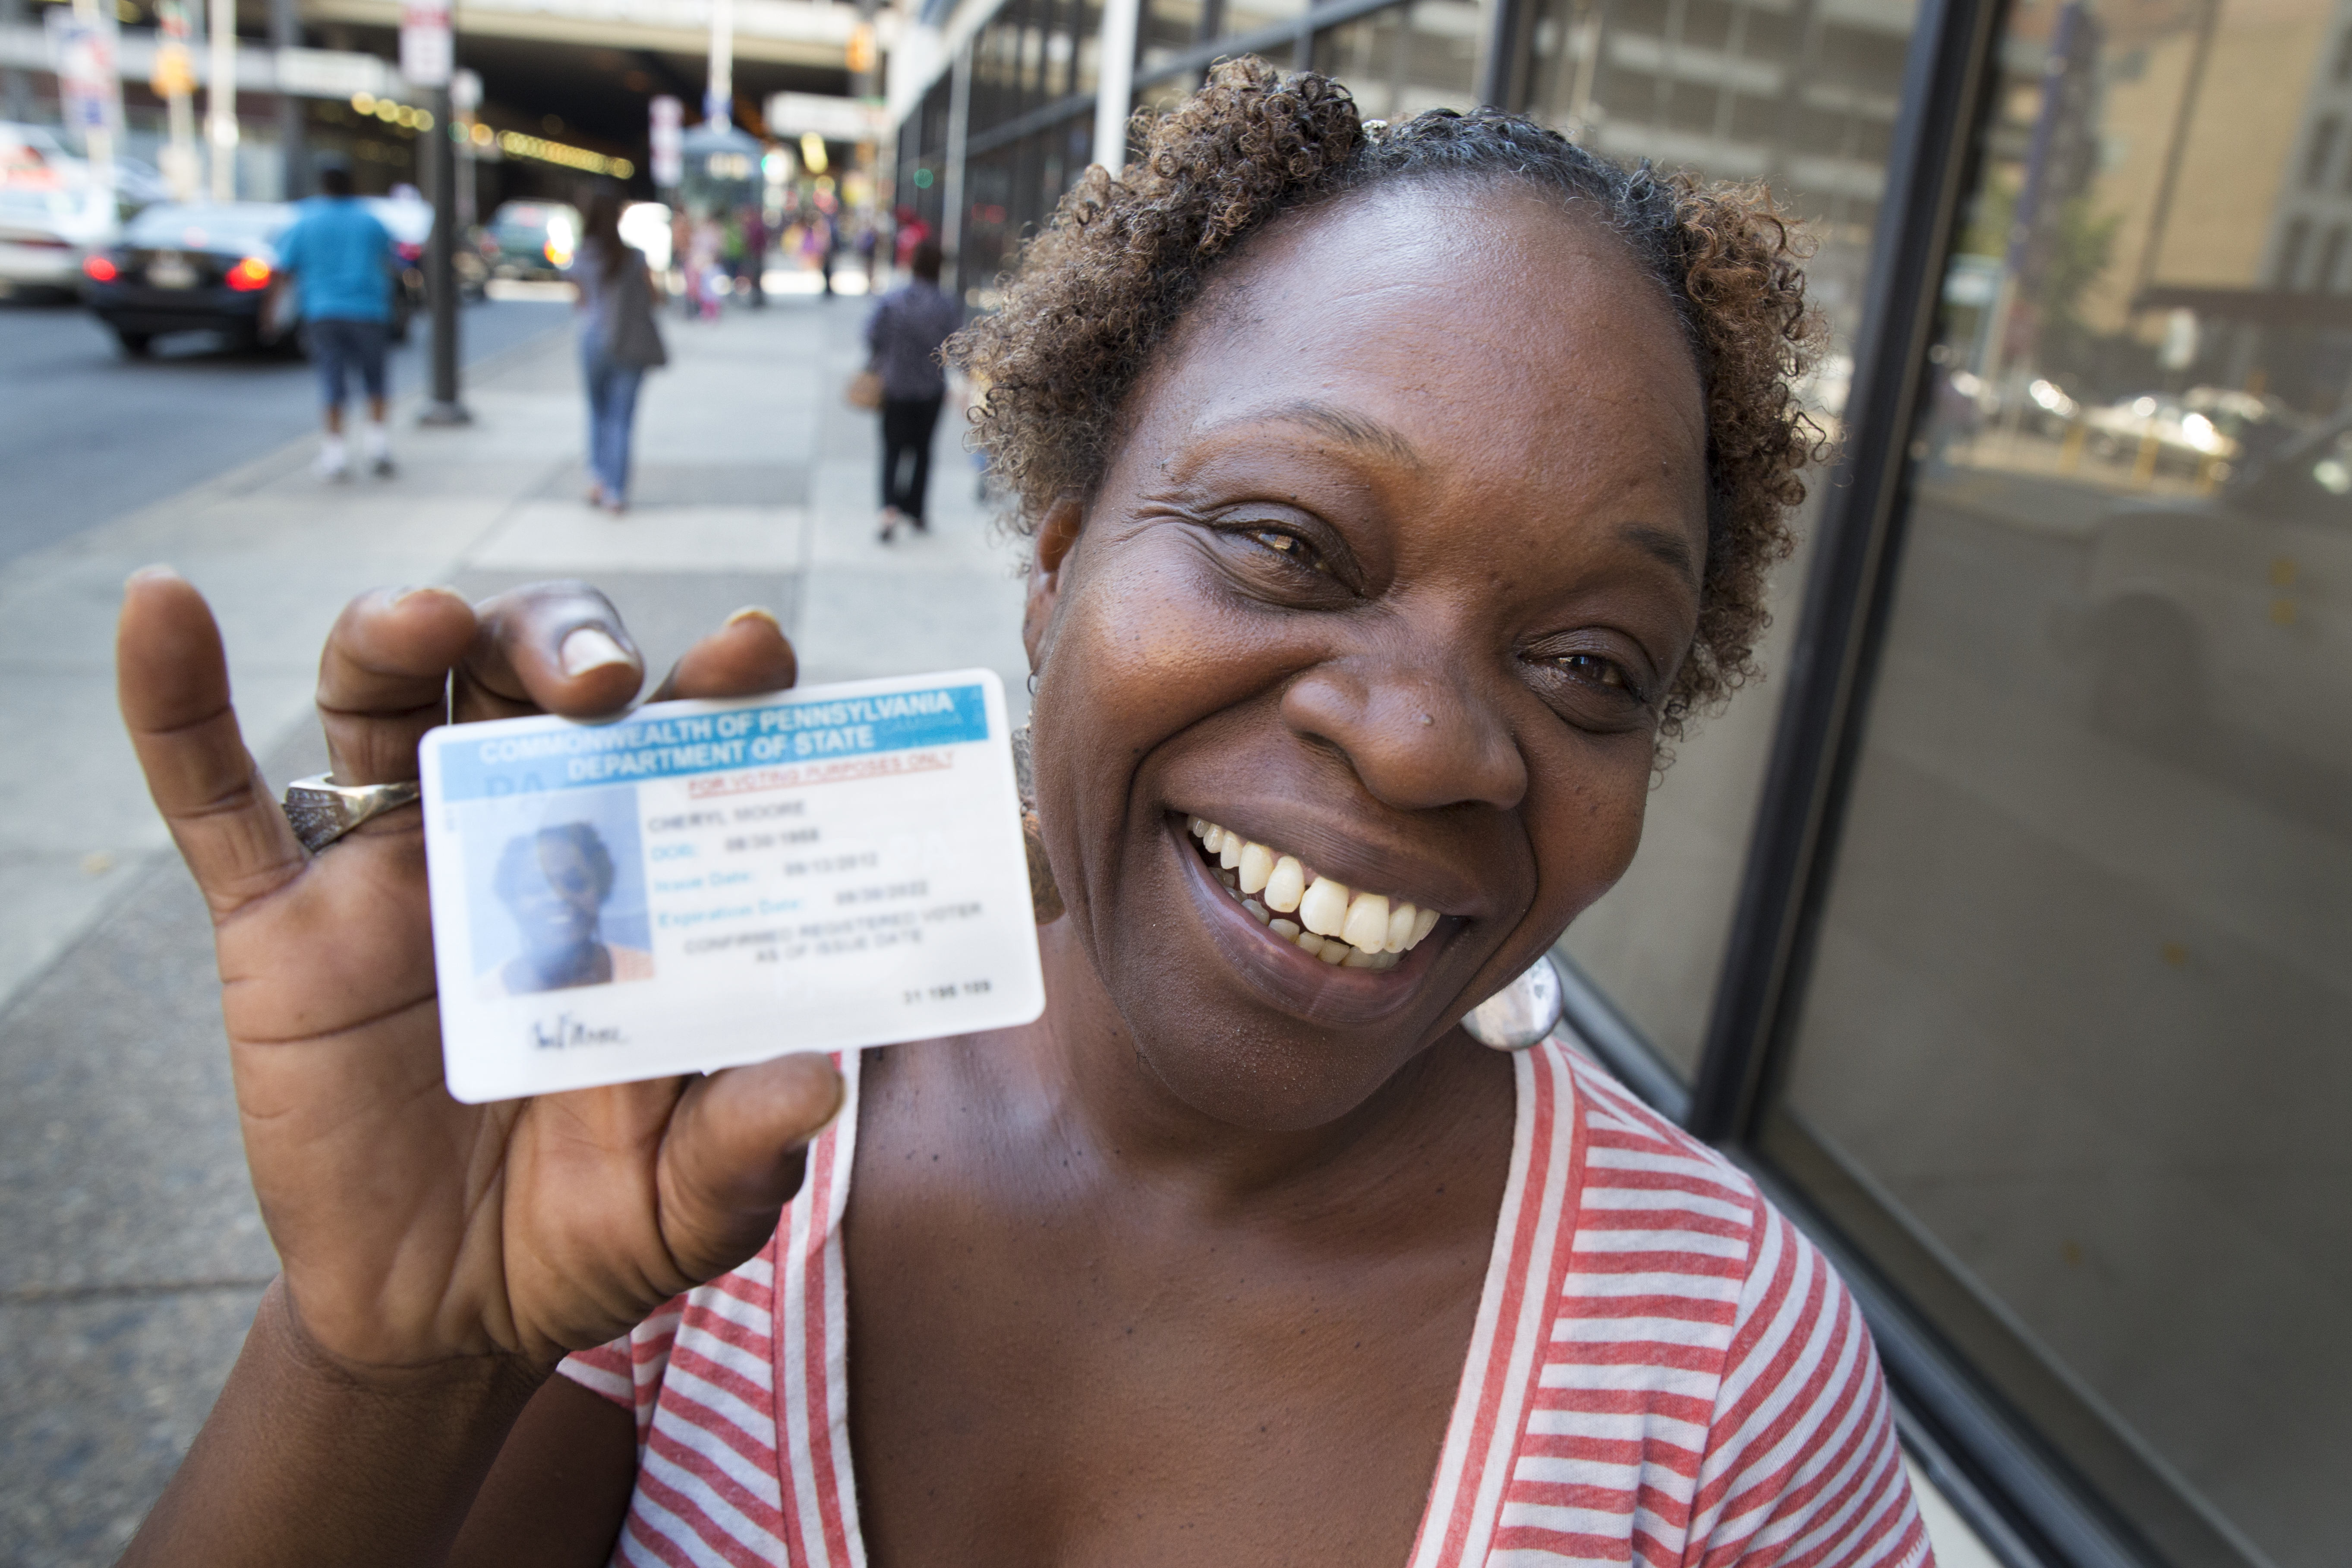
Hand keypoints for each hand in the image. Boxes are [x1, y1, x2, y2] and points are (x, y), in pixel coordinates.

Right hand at [117, 573, 842, 1375]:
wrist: (446, 1316)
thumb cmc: (590, 1230)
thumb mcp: (685, 1204)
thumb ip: (743, 1147)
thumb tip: (815, 1087)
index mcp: (638, 877)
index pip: (684, 740)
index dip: (718, 683)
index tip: (752, 654)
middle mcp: (519, 838)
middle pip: (532, 681)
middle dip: (566, 645)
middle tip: (601, 684)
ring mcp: (392, 870)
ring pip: (386, 701)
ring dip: (401, 632)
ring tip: (429, 619)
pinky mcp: (280, 925)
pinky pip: (211, 796)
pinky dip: (173, 702)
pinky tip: (156, 604)